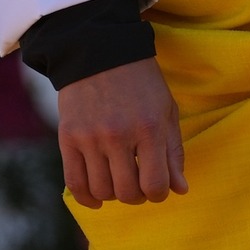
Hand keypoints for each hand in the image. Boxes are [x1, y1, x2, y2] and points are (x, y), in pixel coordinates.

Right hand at [57, 57, 188, 207]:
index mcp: (149, 127)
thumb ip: (174, 152)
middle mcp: (119, 135)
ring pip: (101, 191)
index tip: (159, 187)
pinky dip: (86, 197)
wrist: (100, 51)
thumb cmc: (141, 81)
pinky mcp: (68, 138)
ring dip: (113, 195)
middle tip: (139, 183)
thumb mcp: (166, 110)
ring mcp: (90, 138)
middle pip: (127, 192)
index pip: (155, 184)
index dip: (160, 193)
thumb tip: (181, 190)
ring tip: (119, 181)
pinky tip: (97, 198)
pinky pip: (74, 183)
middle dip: (138, 196)